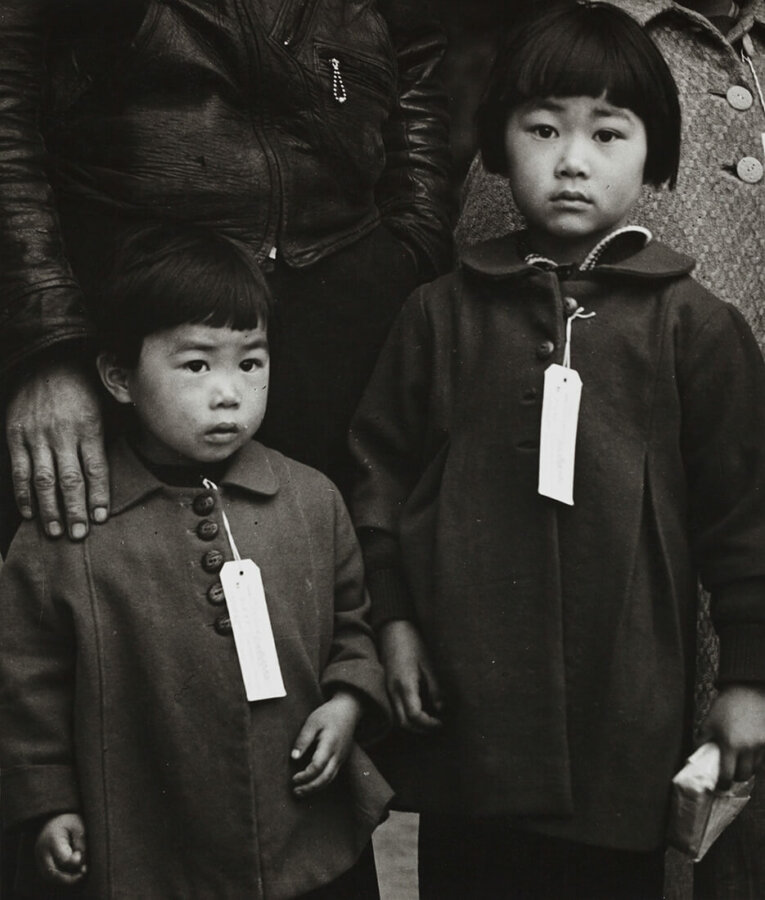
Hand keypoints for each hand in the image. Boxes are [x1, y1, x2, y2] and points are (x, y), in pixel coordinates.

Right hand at [6, 360, 108, 538]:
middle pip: (70, 480)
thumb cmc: (82, 385)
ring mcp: (36, 435)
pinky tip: (31, 512)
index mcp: (89, 427)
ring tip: (55, 532)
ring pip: (43, 479)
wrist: (46, 358)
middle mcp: (62, 433)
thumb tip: (123, 463)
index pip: (96, 469)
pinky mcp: (16, 434)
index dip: (99, 496)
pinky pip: (20, 469)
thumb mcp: (104, 404)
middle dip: (74, 510)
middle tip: (79, 535)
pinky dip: (24, 493)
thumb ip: (109, 434)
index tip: (101, 518)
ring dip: (49, 509)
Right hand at [35, 813, 86, 885]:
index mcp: (52, 839)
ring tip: (80, 874)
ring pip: (49, 877)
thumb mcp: (78, 825)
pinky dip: (60, 878)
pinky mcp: (40, 863)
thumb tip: (80, 862)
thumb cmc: (68, 822)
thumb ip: (81, 842)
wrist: (53, 819)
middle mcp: (42, 851)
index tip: (81, 855)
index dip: (75, 861)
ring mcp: (39, 858)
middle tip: (84, 872)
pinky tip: (73, 874)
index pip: (62, 859)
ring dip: (65, 879)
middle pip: (52, 872)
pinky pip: (48, 876)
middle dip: (69, 877)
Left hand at [291, 690, 361, 796]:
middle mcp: (337, 754)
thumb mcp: (312, 722)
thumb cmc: (328, 714)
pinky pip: (332, 775)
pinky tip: (311, 784)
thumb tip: (293, 758)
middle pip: (325, 778)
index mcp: (329, 744)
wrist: (348, 709)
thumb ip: (303, 739)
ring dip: (315, 788)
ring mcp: (341, 758)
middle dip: (310, 788)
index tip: (293, 778)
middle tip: (295, 792)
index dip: (305, 776)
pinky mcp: (341, 758)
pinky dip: (322, 783)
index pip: (317, 767)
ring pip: (330, 779)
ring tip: (301, 792)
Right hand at [378, 619, 443, 732]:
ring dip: (412, 724)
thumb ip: (435, 688)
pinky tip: (417, 710)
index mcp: (404, 685)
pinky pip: (393, 708)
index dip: (428, 724)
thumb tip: (441, 709)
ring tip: (428, 720)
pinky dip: (404, 715)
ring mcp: (386, 688)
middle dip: (420, 729)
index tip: (442, 722)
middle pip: (403, 722)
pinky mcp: (385, 685)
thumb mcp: (429, 664)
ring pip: (396, 718)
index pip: (414, 716)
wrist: (393, 627)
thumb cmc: (413, 642)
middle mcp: (392, 690)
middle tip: (437, 725)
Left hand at [699, 683, 764, 788]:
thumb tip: (695, 755)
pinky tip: (750, 753)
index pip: (727, 774)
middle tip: (730, 775)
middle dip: (736, 777)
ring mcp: (761, 744)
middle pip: (744, 775)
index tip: (720, 787)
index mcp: (730, 744)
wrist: (748, 691)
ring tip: (740, 763)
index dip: (723, 784)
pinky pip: (763, 757)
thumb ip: (702, 740)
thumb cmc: (726, 706)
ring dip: (748, 768)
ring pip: (756, 767)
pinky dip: (757, 758)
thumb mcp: (709, 721)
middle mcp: (748, 748)